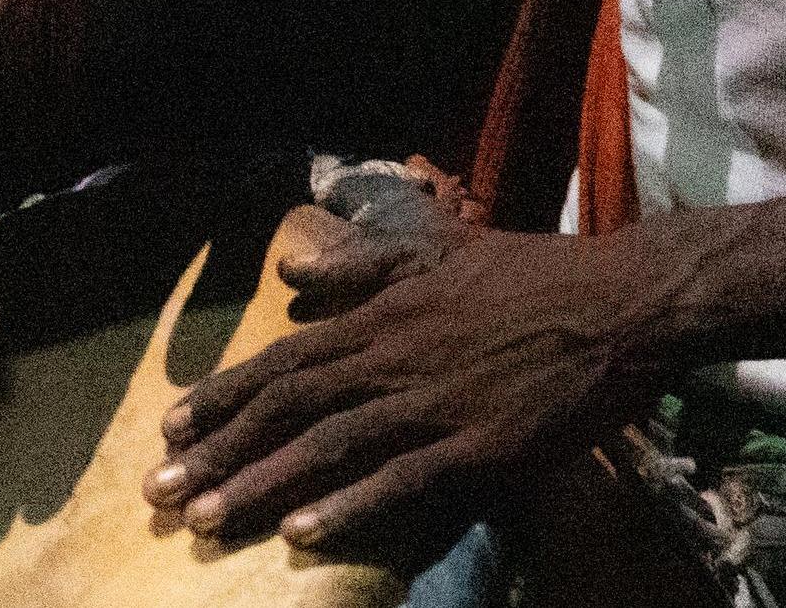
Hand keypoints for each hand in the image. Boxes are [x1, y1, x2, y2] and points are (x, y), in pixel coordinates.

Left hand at [142, 225, 670, 552]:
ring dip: (263, 484)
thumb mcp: (442, 252)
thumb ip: (363, 264)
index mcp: (387, 314)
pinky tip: (305, 533)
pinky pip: (403, 480)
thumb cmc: (536, 275)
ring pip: (332, 446)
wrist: (625, 301)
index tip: (170, 426)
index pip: (287, 359)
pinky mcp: (481, 445)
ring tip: (208, 520)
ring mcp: (438, 403)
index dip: (224, 395)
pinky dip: (351, 506)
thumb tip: (289, 272)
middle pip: (291, 407)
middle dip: (221, 450)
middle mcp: (398, 358)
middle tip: (161, 491)